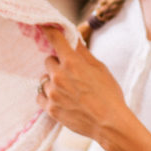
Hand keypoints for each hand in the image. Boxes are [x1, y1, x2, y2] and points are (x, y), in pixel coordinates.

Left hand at [37, 25, 128, 141]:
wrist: (109, 124)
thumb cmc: (109, 95)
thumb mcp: (100, 69)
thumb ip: (83, 53)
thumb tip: (73, 40)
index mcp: (72, 62)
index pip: (54, 39)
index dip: (48, 30)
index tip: (42, 26)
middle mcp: (58, 76)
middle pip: (48, 61)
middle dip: (58, 64)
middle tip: (71, 73)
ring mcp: (52, 93)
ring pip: (44, 79)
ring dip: (53, 81)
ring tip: (69, 90)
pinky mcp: (50, 109)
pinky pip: (41, 96)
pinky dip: (48, 96)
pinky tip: (61, 99)